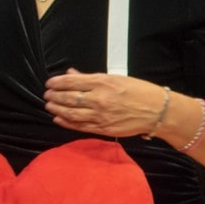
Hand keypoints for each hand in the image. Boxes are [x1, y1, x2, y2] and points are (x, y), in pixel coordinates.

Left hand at [45, 67, 167, 137]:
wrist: (157, 111)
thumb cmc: (138, 90)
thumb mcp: (114, 78)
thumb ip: (89, 77)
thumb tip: (70, 74)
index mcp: (102, 82)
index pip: (71, 82)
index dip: (57, 83)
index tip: (49, 83)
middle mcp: (99, 99)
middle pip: (69, 98)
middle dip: (54, 97)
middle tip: (47, 95)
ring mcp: (101, 116)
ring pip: (72, 114)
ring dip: (57, 110)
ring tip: (49, 106)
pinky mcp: (105, 129)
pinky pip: (81, 127)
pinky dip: (67, 123)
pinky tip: (58, 119)